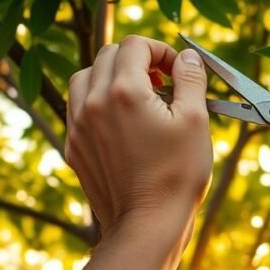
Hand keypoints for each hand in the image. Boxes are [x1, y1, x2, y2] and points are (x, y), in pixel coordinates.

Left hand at [66, 35, 211, 242]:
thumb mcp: (195, 120)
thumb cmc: (176, 174)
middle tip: (161, 81)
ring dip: (110, 75)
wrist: (146, 225)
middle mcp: (94, 102)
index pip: (135, 45)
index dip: (160, 50)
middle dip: (137, 59)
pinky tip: (120, 119)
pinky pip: (77, 106)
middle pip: (108, 54)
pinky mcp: (73, 146)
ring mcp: (78, 125)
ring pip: (85, 76)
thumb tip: (187, 56)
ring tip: (136, 95)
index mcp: (124, 91)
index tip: (176, 69)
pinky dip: (96, 100)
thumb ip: (190, 79)